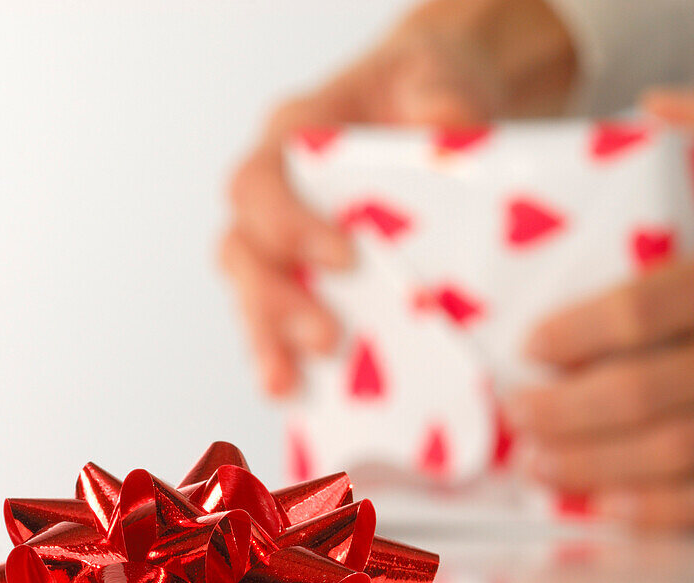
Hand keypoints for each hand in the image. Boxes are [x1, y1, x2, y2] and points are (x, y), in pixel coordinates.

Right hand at [220, 0, 575, 395]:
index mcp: (293, 137)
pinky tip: (305, 395)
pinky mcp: (311, 275)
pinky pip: (281, 317)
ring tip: (288, 385)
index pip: (259, 183)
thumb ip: (442, 101)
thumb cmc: (422, 85)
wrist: (428, 102)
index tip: (343, 258)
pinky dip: (286, 355)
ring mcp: (287, 238)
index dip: (287, 225)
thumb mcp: (438, 76)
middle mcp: (276, 192)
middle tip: (325, 339)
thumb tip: (452, 137)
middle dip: (273, 301)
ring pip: (249, 292)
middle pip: (241, 251)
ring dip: (265, 341)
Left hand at [506, 79, 693, 529]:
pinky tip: (607, 507)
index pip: (643, 309)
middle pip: (639, 392)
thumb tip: (656, 106)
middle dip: (561, 408)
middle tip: (518, 409)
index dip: (574, 332)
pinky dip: (656, 513)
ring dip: (590, 465)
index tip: (530, 343)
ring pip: (667, 454)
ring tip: (540, 461)